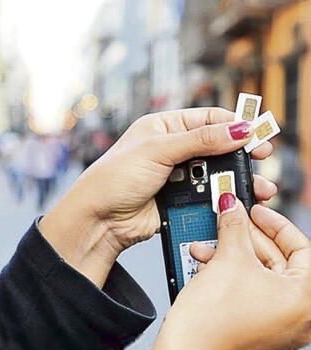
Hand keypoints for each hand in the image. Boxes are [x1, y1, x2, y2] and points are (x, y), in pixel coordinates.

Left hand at [40, 108, 275, 286]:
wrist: (99, 220)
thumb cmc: (114, 178)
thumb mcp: (157, 151)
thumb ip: (200, 140)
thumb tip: (239, 128)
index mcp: (163, 128)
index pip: (208, 119)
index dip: (235, 125)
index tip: (258, 134)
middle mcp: (172, 149)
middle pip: (218, 147)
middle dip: (240, 154)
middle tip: (262, 159)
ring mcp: (176, 176)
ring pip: (216, 174)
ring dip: (236, 179)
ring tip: (257, 188)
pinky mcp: (180, 200)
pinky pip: (208, 197)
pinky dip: (224, 199)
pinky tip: (237, 202)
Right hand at [149, 195, 310, 349]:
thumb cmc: (212, 324)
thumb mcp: (227, 259)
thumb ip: (234, 226)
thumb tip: (233, 207)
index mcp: (305, 300)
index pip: (301, 247)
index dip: (275, 223)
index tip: (256, 211)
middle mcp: (299, 318)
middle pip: (278, 263)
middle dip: (246, 239)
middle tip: (229, 222)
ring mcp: (278, 330)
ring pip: (260, 280)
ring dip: (232, 257)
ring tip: (208, 247)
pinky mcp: (257, 336)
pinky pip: (251, 297)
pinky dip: (232, 279)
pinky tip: (208, 267)